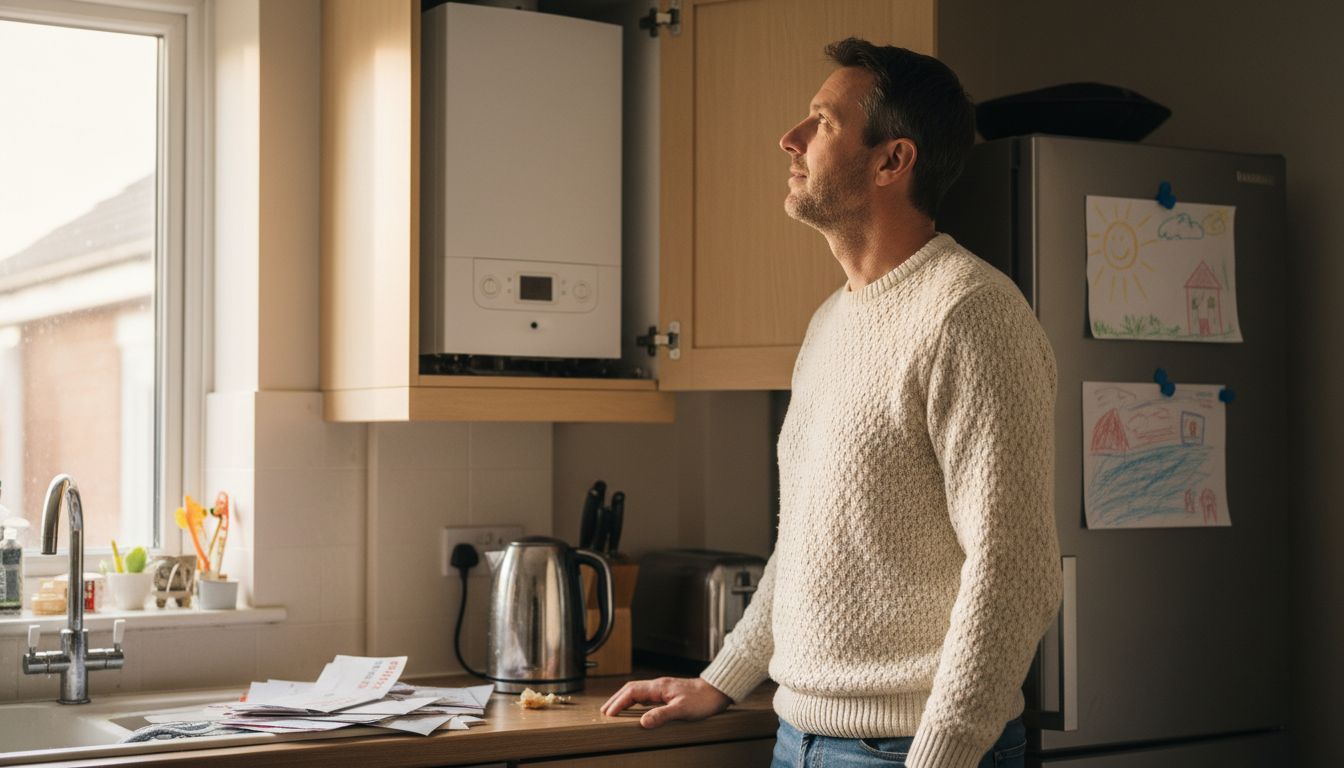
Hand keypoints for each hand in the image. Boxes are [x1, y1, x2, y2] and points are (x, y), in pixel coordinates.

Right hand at [600, 676, 731, 728]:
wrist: (718, 691)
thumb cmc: (703, 700)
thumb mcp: (682, 710)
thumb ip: (662, 715)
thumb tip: (643, 722)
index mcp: (659, 687)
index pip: (631, 692)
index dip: (618, 702)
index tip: (608, 713)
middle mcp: (659, 685)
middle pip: (631, 689)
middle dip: (616, 699)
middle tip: (604, 711)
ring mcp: (663, 688)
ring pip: (638, 691)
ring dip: (624, 699)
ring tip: (615, 710)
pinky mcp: (668, 692)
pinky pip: (646, 694)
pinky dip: (635, 700)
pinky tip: (636, 708)